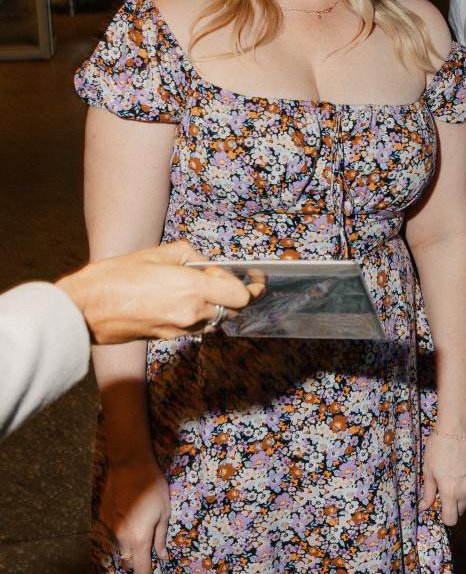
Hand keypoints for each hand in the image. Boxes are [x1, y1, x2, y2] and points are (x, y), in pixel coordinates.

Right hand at [57, 241, 264, 343]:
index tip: (255, 278)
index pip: (241, 296)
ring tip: (203, 285)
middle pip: (232, 310)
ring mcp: (180, 329)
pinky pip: (196, 327)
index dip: (250, 287)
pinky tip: (186, 298)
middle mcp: (192, 314)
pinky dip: (199, 313)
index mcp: (193, 290)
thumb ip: (188, 255)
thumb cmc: (117, 277)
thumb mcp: (157, 253)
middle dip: (235, 294)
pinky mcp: (167, 337)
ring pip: (215, 320)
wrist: (86, 310)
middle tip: (226, 277)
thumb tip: (202, 262)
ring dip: (217, 304)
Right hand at [100, 457, 169, 573]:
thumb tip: (162, 556)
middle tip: (149, 546)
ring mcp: (111, 529)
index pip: (141, 569)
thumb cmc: (153, 487)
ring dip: (130, 545)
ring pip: (121, 547)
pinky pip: (115, 533)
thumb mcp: (164, 512)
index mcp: (139, 539)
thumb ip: (161, 538)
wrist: (130, 465)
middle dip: (139, 558)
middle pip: (130, 560)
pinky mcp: (104, 519)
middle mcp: (122, 539)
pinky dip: (123, 531)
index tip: (151, 573)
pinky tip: (130, 513)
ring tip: (141, 525)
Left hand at [420, 428, 465, 525]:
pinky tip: (463, 470)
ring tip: (454, 478)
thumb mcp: (428, 470)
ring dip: (462, 496)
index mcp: (450, 493)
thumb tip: (424, 506)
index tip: (440, 507)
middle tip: (444, 491)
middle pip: (462, 511)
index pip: (451, 519)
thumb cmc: (438, 447)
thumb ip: (428, 491)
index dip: (445, 517)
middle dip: (453, 506)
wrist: (457, 428)